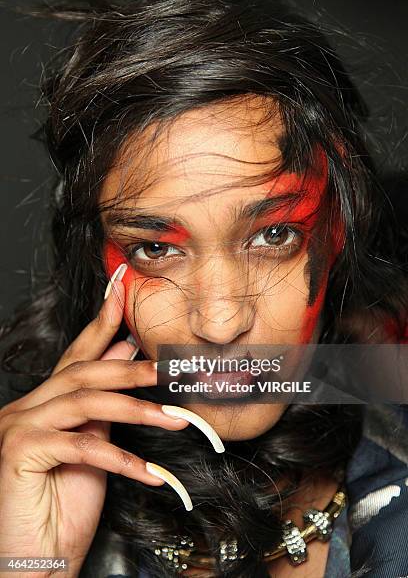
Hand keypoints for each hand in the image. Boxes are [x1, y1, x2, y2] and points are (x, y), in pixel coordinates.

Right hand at [0, 271, 188, 576]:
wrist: (38, 560)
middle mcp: (27, 407)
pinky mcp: (20, 453)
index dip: (101, 322)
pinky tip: (149, 471)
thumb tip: (126, 357)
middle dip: (129, 368)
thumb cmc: (65, 506)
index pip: (77, 355)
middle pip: (82, 373)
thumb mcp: (93, 447)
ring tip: (172, 416)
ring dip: (135, 408)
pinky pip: (81, 446)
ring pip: (85, 402)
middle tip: (166, 369)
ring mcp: (19, 427)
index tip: (121, 292)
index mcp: (45, 402)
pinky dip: (121, 457)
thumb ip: (104, 406)